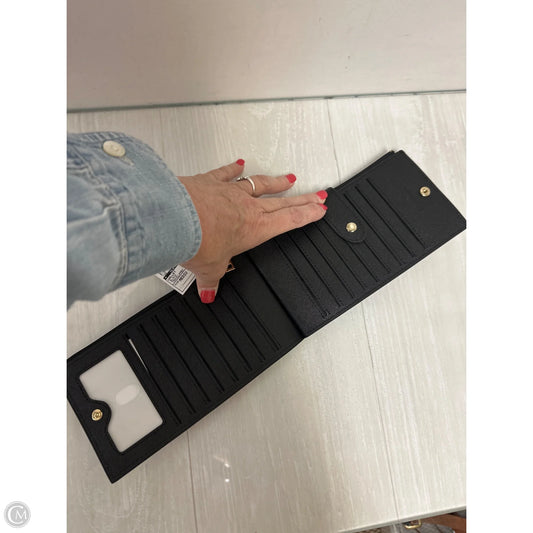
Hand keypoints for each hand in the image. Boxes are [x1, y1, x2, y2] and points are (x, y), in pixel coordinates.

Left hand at [179, 159, 327, 302]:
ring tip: (290, 178)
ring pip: (260, 185)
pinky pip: (227, 173)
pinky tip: (240, 163)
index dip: (307, 215)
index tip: (319, 209)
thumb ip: (211, 281)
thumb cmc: (197, 241)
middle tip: (318, 194)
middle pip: (282, 202)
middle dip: (302, 199)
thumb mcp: (208, 269)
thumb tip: (208, 293)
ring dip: (276, 182)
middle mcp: (247, 208)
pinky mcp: (212, 181)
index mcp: (255, 229)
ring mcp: (231, 192)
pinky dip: (234, 168)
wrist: (176, 218)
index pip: (289, 221)